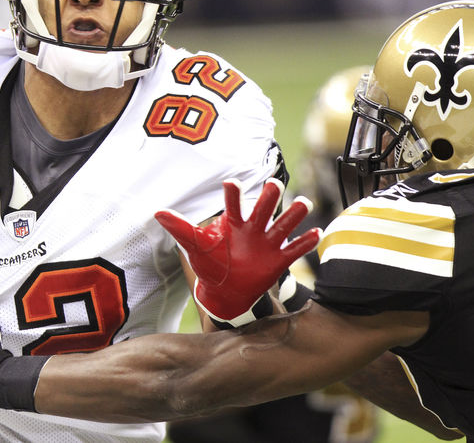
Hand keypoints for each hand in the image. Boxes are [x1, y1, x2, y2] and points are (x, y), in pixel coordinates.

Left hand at [155, 178, 321, 327]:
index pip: (233, 203)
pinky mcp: (278, 260)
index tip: (231, 183)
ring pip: (284, 225)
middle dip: (269, 197)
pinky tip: (316, 232)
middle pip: (264, 208)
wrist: (224, 290)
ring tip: (304, 202)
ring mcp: (267, 243)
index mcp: (233, 223)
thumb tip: (157, 212)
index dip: (233, 194)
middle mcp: (253, 228)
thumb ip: (180, 228)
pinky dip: (305, 242)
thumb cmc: (210, 262)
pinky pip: (294, 250)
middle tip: (273, 185)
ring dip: (294, 214)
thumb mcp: (194, 246)